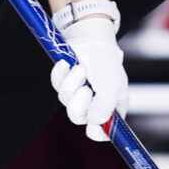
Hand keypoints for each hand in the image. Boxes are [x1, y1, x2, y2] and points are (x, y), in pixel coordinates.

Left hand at [50, 13, 127, 142]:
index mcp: (111, 106)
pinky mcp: (64, 80)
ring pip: (65, 101)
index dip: (97, 133)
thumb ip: (104, 108)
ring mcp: (77, 91)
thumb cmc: (106, 60)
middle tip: (85, 90)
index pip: (102, 131)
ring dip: (71, 84)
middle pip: (78, 118)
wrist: (91, 35)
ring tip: (79, 68)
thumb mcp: (111, 85)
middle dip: (79, 105)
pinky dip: (60, 74)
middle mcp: (93, 102)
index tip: (93, 128)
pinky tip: (67, 63)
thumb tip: (93, 123)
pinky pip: (56, 85)